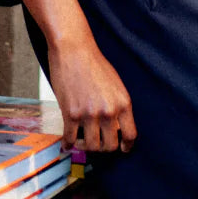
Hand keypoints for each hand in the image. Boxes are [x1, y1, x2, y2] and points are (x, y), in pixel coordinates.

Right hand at [48, 35, 136, 154]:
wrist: (73, 49)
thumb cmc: (93, 62)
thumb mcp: (115, 84)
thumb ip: (118, 105)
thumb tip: (116, 126)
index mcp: (123, 103)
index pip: (130, 135)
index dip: (126, 146)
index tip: (122, 148)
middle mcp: (108, 111)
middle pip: (110, 146)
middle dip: (103, 147)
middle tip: (98, 143)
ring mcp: (89, 114)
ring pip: (91, 146)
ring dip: (86, 146)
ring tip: (82, 141)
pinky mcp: (71, 114)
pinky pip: (71, 138)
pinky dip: (68, 144)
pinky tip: (67, 144)